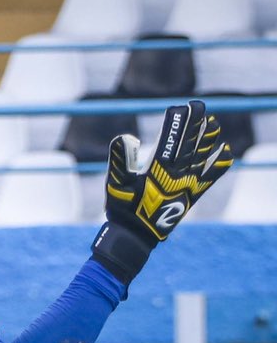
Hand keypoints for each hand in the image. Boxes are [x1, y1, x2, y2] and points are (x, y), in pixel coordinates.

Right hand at [90, 100, 232, 282]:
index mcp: (157, 171)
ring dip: (209, 139)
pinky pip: (211, 177)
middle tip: (198, 106)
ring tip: (214, 123)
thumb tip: (126, 137)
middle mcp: (177, 175)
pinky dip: (220, 164)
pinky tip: (227, 151)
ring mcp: (188, 185)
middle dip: (194, 124)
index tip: (179, 108)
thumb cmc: (122, 210)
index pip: (170, 140)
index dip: (175, 123)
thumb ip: (119, 160)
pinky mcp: (194, 195)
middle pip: (189, 144)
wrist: (136, 236)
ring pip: (202, 156)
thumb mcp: (114, 185)